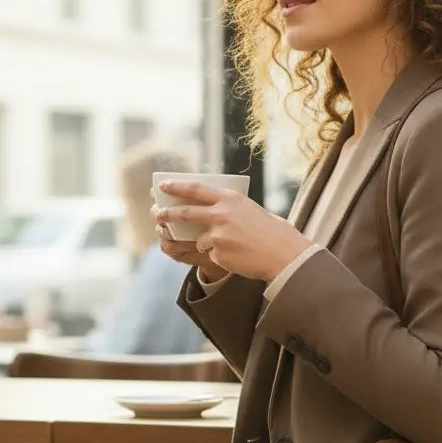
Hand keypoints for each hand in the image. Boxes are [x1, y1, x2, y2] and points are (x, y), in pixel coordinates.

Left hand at [151, 180, 311, 282]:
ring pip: (200, 240)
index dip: (176, 187)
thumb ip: (229, 208)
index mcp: (230, 198)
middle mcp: (221, 214)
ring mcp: (218, 235)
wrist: (284, 255)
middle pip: (185, 213)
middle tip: (158, 214)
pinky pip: (212, 255)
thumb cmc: (273, 232)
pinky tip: (238, 256)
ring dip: (209, 244)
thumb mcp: (251, 210)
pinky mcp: (217, 253)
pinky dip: (221, 256)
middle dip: (167, 214)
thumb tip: (207, 210)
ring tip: (233, 245)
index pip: (195, 189)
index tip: (163, 186)